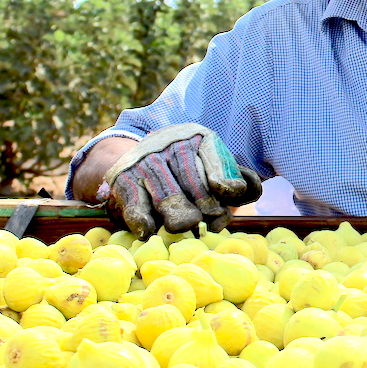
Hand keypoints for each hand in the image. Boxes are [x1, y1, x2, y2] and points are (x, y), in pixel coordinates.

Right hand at [97, 124, 261, 238]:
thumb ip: (236, 178)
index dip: (224, 176)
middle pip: (192, 180)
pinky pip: (134, 200)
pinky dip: (140, 217)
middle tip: (214, 220)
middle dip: (207, 205)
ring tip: (189, 225)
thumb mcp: (214, 163)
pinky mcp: (123, 177)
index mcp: (198, 137)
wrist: (142, 152)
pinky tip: (148, 230)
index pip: (214, 156)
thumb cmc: (190, 166)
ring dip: (179, 215)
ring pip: (166, 193)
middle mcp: (171, 143)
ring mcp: (146, 160)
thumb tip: (243, 189)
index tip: (232, 192)